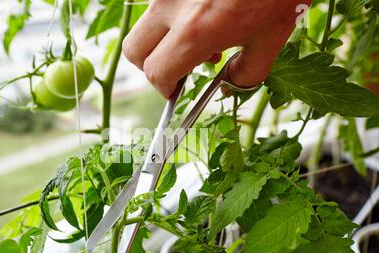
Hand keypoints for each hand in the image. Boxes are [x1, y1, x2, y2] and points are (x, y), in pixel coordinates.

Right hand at [123, 0, 311, 97]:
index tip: (175, 91)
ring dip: (160, 43)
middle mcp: (173, 6)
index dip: (165, 88)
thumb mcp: (271, 39)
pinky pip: (159, 7)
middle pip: (134, 50)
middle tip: (177, 70)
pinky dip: (169, 20)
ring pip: (144, 26)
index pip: (157, 72)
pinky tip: (199, 17)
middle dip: (151, 67)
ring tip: (197, 39)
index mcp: (196, 30)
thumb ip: (246, 74)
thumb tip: (227, 88)